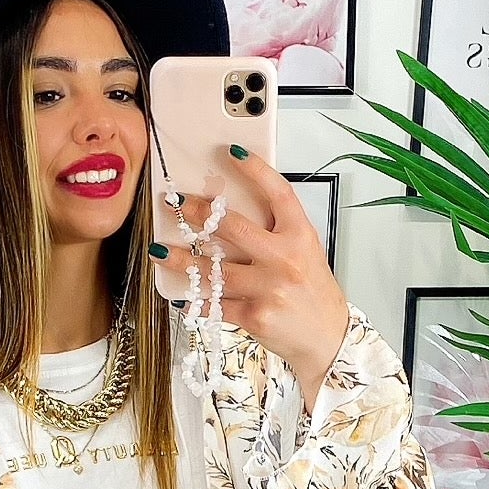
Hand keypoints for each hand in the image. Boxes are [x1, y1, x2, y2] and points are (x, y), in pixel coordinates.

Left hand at [156, 146, 350, 411]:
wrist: (327, 337)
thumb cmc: (312, 291)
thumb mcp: (305, 252)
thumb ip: (275, 231)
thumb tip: (230, 212)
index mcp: (300, 235)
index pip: (278, 192)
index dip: (255, 169)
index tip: (231, 151)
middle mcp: (284, 258)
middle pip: (233, 227)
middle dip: (199, 213)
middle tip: (176, 203)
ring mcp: (268, 288)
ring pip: (215, 269)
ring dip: (183, 259)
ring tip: (161, 251)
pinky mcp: (254, 316)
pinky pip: (216, 304)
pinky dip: (196, 299)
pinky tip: (180, 294)